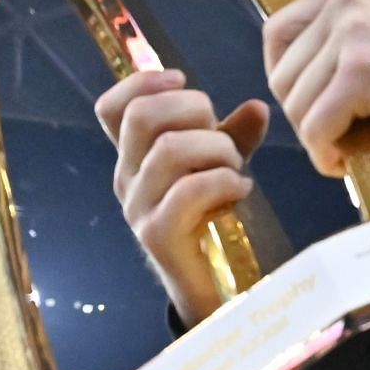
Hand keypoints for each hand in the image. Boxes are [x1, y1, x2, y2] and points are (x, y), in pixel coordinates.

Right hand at [94, 69, 271, 327]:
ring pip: (170, 148)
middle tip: (221, 135)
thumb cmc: (211, 218)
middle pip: (141, 116)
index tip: (182, 80)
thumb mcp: (221, 166)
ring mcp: (138, 208)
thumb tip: (257, 107)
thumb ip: (234, 135)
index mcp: (134, 156)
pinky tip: (240, 189)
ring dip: (217, 149)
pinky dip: (224, 181)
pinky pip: (189, 189)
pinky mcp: (157, 235)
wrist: (210, 288)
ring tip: (237, 168)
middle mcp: (127, 178)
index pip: (112, 108)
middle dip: (193, 109)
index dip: (143, 83)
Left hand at [262, 0, 369, 177]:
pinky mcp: (362, 68)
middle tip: (335, 139)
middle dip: (302, 117)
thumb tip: (289, 100)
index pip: (278, 33)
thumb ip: (340, 50)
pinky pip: (317, 125)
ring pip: (296, 102)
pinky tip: (343, 163)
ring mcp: (352, 30)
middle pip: (282, 73)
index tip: (311, 108)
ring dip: (315, 138)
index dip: (286, 79)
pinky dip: (324, 152)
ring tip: (345, 150)